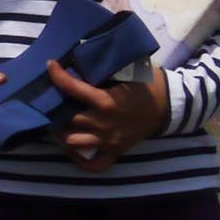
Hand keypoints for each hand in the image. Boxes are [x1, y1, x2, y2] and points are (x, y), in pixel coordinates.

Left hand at [48, 61, 167, 171]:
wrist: (171, 106)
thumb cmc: (148, 85)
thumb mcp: (130, 69)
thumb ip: (106, 66)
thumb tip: (83, 54)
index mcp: (107, 101)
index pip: (74, 88)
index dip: (58, 76)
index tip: (51, 66)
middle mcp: (104, 123)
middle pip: (67, 120)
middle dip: (54, 111)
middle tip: (49, 101)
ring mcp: (109, 140)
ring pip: (74, 143)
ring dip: (62, 134)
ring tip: (57, 124)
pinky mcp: (116, 151)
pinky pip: (94, 165)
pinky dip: (80, 160)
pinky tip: (74, 149)